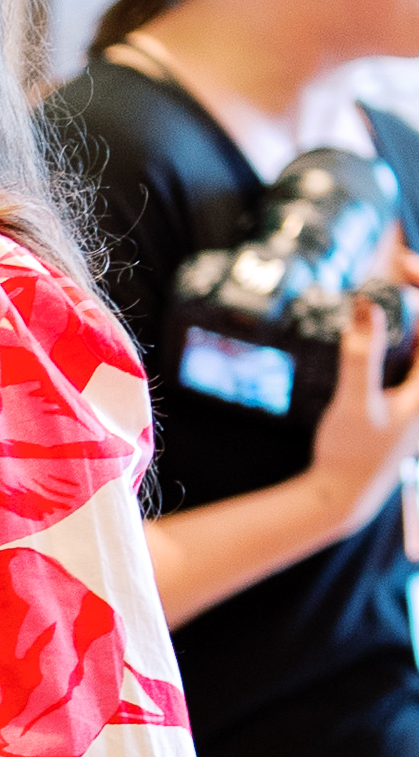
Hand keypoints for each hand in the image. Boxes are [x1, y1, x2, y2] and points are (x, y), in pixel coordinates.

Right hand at [302, 285, 418, 533]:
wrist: (345, 493)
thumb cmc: (351, 454)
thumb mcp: (355, 404)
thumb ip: (361, 355)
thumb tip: (366, 307)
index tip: (400, 267)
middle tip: (395, 262)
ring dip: (413, 304)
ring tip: (393, 276)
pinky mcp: (412, 387)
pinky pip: (418, 345)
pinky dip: (407, 323)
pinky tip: (383, 313)